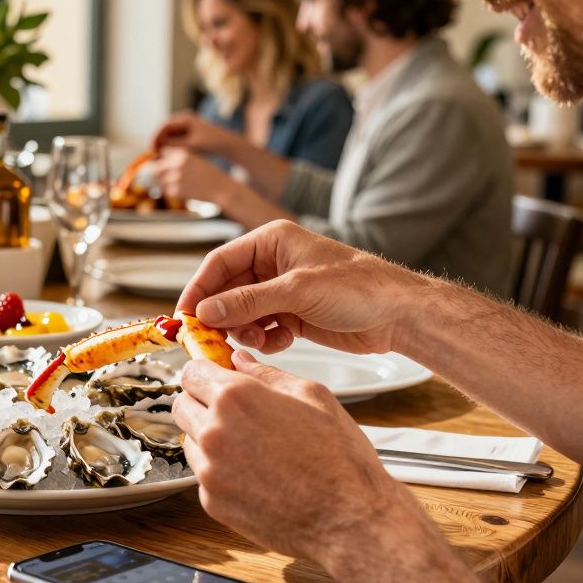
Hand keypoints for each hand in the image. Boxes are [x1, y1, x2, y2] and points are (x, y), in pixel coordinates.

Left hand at [152, 147, 236, 205]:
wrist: (221, 188)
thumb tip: (155, 166)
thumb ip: (176, 161)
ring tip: (180, 185)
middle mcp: (176, 164)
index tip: (163, 164)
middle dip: (158, 173)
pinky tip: (185, 191)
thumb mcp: (193, 160)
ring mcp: (174, 178)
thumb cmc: (208, 174)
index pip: (162, 153)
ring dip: (165, 184)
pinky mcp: (175, 191)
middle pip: (155, 168)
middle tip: (166, 178)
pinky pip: (166, 191)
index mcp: (181, 153)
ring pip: (159, 181)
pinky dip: (172, 192)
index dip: (161, 159)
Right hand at [153, 110, 241, 155]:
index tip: (151, 148)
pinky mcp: (189, 135)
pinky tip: (168, 158)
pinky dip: (171, 148)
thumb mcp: (191, 145)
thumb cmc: (211, 143)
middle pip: (165, 130)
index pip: (164, 125)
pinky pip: (176, 141)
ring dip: (164, 146)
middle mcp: (184, 120)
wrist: (227, 145)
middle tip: (152, 154)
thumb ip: (175, 145)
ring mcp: (187, 127)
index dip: (156, 137)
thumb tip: (159, 148)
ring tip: (159, 157)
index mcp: (185, 118)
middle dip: (159, 142)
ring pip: (170, 137)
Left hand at [174, 351, 408, 560]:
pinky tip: (253, 474)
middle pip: (181, 405)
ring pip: (189, 440)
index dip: (203, 372)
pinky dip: (219, 470)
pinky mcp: (211, 501)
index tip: (211, 376)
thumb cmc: (339, 459)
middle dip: (200, 402)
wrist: (349, 519)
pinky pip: (202, 475)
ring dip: (208, 437)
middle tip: (230, 411)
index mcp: (236, 398)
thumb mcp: (313, 397)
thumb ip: (268, 374)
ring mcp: (209, 470)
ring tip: (250, 446)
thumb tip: (241, 361)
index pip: (191, 372)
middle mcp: (214, 432)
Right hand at [177, 220, 429, 354]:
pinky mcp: (291, 315)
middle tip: (213, 339)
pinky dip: (265, 339)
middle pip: (227, 290)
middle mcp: (273, 264)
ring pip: (241, 313)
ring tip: (259, 340)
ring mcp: (281, 291)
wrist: (398, 314)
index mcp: (272, 241)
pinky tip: (283, 341)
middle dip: (222, 315)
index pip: (220, 262)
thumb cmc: (358, 287)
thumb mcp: (297, 291)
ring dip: (244, 330)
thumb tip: (206, 310)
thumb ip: (248, 301)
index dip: (199, 288)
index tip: (184, 315)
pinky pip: (261, 328)